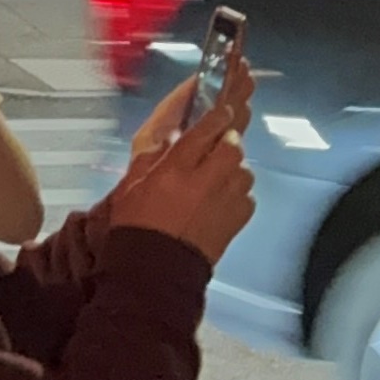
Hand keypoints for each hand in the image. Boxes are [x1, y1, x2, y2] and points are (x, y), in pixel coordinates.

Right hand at [109, 80, 254, 268]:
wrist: (154, 271)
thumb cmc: (136, 226)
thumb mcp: (132, 186)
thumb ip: (151, 159)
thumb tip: (168, 138)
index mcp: (174, 169)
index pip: (204, 130)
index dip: (217, 114)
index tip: (224, 107)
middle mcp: (204, 180)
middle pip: (232, 145)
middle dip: (230, 138)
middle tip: (222, 141)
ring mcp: (225, 201)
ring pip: (244, 169)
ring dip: (235, 167)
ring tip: (221, 174)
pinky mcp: (237, 221)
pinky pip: (247, 196)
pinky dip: (238, 193)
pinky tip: (224, 198)